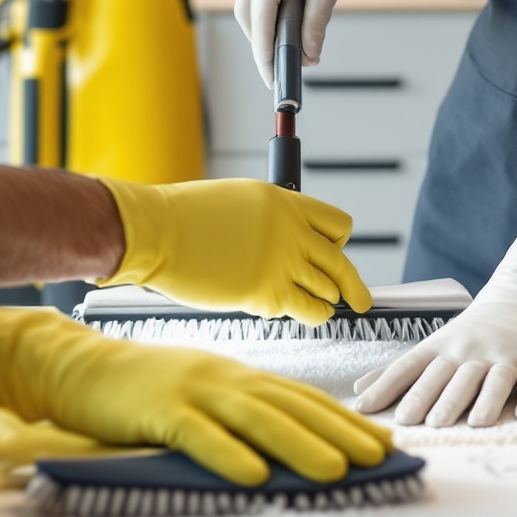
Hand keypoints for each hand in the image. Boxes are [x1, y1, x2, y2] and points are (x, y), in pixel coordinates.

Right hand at [0, 291, 391, 484]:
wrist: (80, 368)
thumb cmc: (144, 387)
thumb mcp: (200, 393)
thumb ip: (239, 413)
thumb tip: (286, 443)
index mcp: (237, 375)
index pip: (302, 396)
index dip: (345, 419)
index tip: (384, 440)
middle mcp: (224, 377)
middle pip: (291, 406)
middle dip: (340, 432)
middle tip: (380, 457)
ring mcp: (193, 391)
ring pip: (255, 418)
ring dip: (300, 444)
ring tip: (337, 471)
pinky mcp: (159, 410)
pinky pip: (198, 436)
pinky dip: (227, 455)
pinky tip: (254, 476)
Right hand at [98, 176, 371, 323]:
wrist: (154, 230)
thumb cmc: (182, 219)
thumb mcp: (239, 201)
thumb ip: (272, 220)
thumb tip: (288, 242)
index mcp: (284, 201)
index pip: (338, 224)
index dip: (338, 245)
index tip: (336, 257)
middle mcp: (291, 229)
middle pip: (341, 262)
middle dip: (353, 286)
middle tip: (362, 300)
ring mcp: (282, 261)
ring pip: (328, 291)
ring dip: (325, 302)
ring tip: (316, 309)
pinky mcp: (268, 292)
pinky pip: (307, 311)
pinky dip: (306, 315)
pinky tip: (291, 313)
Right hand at [232, 0, 412, 84]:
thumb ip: (317, 22)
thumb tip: (309, 57)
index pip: (260, 14)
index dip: (264, 49)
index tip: (272, 77)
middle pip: (249, 18)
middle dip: (265, 48)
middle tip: (285, 76)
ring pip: (249, 14)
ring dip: (267, 36)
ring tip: (291, 59)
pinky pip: (254, 4)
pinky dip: (268, 22)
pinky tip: (285, 37)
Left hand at [354, 191, 516, 426]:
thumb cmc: (476, 331)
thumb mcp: (438, 343)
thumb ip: (401, 370)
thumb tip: (358, 391)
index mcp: (444, 346)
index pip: (410, 366)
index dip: (387, 387)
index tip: (365, 408)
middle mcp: (472, 349)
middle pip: (451, 375)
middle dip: (434, 398)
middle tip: (419, 423)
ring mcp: (508, 353)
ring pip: (493, 379)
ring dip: (484, 401)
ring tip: (475, 423)